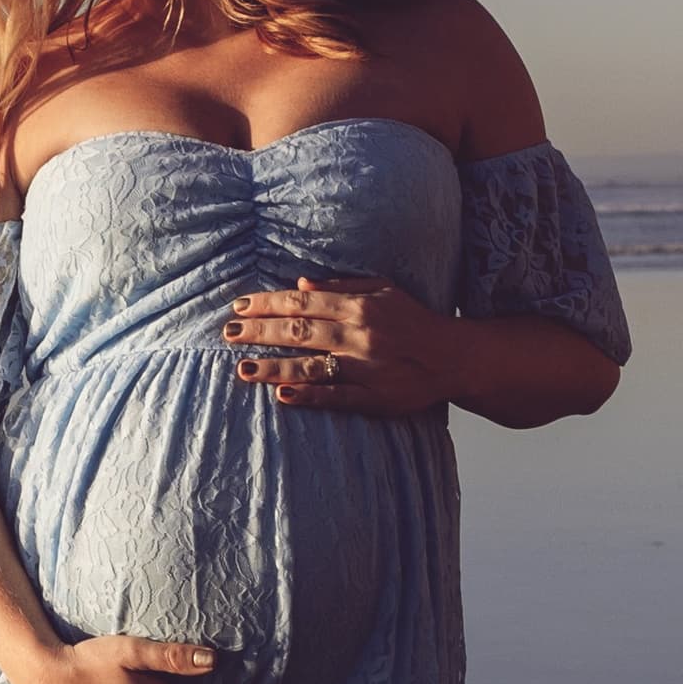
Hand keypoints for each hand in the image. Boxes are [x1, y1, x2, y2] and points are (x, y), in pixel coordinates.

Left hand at [223, 273, 454, 414]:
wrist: (454, 357)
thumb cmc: (414, 321)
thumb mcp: (383, 291)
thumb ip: (341, 287)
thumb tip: (301, 285)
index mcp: (360, 306)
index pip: (303, 303)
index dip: (268, 304)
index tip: (240, 307)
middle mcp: (359, 335)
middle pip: (299, 332)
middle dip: (260, 332)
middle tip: (228, 334)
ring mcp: (366, 369)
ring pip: (311, 366)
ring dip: (273, 368)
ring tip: (242, 368)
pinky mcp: (375, 398)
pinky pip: (336, 397)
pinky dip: (309, 396)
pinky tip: (282, 395)